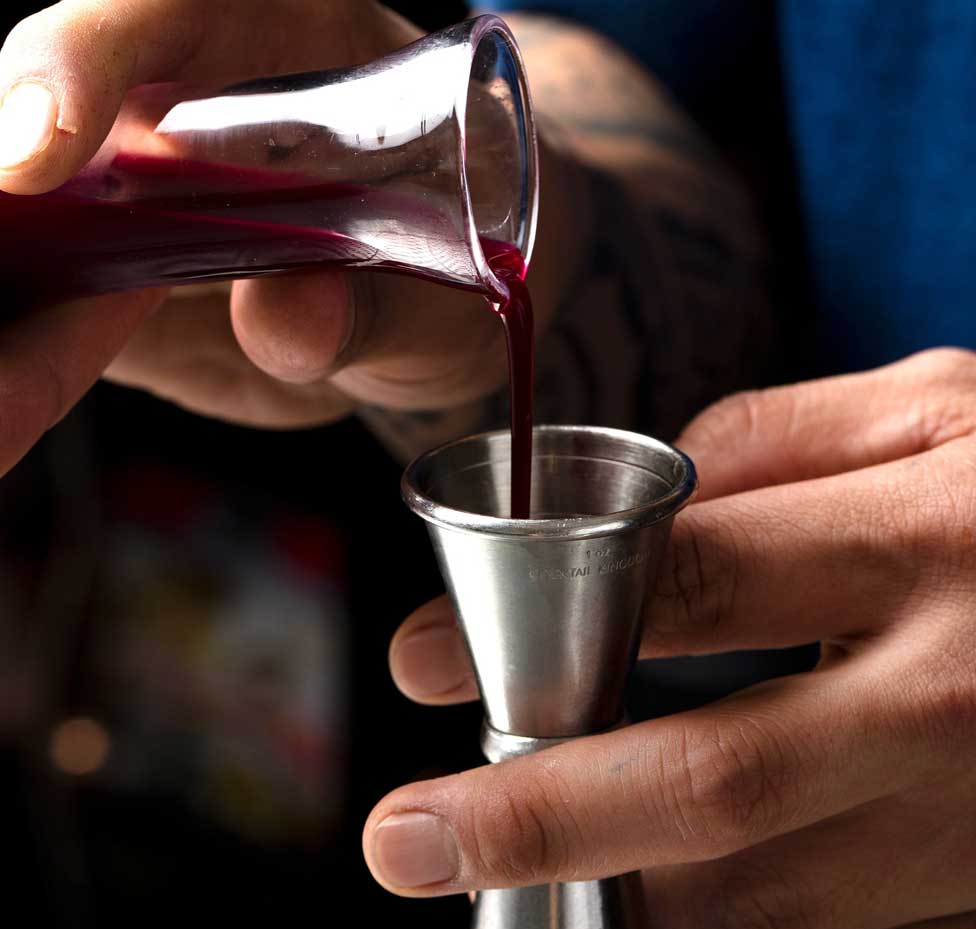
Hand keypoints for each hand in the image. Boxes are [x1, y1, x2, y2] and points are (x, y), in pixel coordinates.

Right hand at [0, 0, 565, 474]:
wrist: (423, 326)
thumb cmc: (449, 277)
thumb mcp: (435, 297)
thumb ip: (374, 310)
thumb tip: (286, 314)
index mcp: (288, 51)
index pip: (169, 6)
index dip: (89, 53)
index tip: (45, 142)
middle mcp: (193, 101)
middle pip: (57, 93)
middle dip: (17, 164)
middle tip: (6, 242)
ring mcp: (144, 185)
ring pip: (40, 197)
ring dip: (15, 257)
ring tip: (12, 334)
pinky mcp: (122, 266)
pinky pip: (57, 282)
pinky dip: (27, 324)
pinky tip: (22, 365)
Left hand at [374, 348, 975, 928]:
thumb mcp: (945, 409)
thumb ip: (775, 441)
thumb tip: (633, 507)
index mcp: (941, 536)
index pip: (693, 582)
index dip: (533, 619)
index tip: (420, 655)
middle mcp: (970, 694)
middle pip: (710, 782)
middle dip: (534, 819)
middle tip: (407, 841)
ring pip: (767, 907)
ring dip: (614, 904)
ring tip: (510, 875)